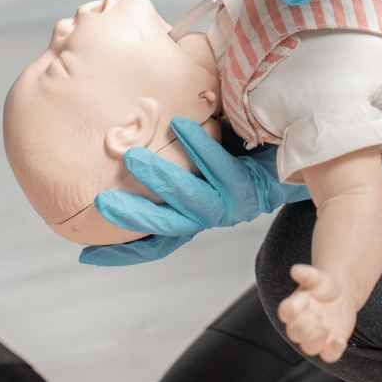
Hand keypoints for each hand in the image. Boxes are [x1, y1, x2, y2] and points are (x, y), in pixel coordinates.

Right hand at [79, 118, 308, 266]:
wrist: (296, 151)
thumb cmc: (240, 148)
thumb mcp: (201, 160)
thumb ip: (171, 156)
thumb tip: (126, 131)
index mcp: (194, 215)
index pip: (154, 244)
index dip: (122, 253)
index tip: (86, 257)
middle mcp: (208, 216)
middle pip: (165, 227)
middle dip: (132, 218)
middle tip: (101, 203)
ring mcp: (228, 205)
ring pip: (190, 200)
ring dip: (160, 180)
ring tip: (132, 158)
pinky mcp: (248, 187)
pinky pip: (219, 167)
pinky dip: (198, 147)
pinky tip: (180, 125)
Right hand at [278, 263, 356, 362]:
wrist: (342, 295)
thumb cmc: (324, 286)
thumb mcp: (318, 277)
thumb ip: (306, 274)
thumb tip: (295, 270)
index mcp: (294, 307)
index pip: (285, 312)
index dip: (291, 310)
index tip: (303, 301)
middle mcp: (301, 325)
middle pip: (295, 333)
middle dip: (303, 327)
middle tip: (316, 317)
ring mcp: (316, 337)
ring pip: (308, 348)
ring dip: (314, 341)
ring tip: (325, 329)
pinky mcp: (330, 345)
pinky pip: (328, 355)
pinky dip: (333, 351)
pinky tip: (340, 341)